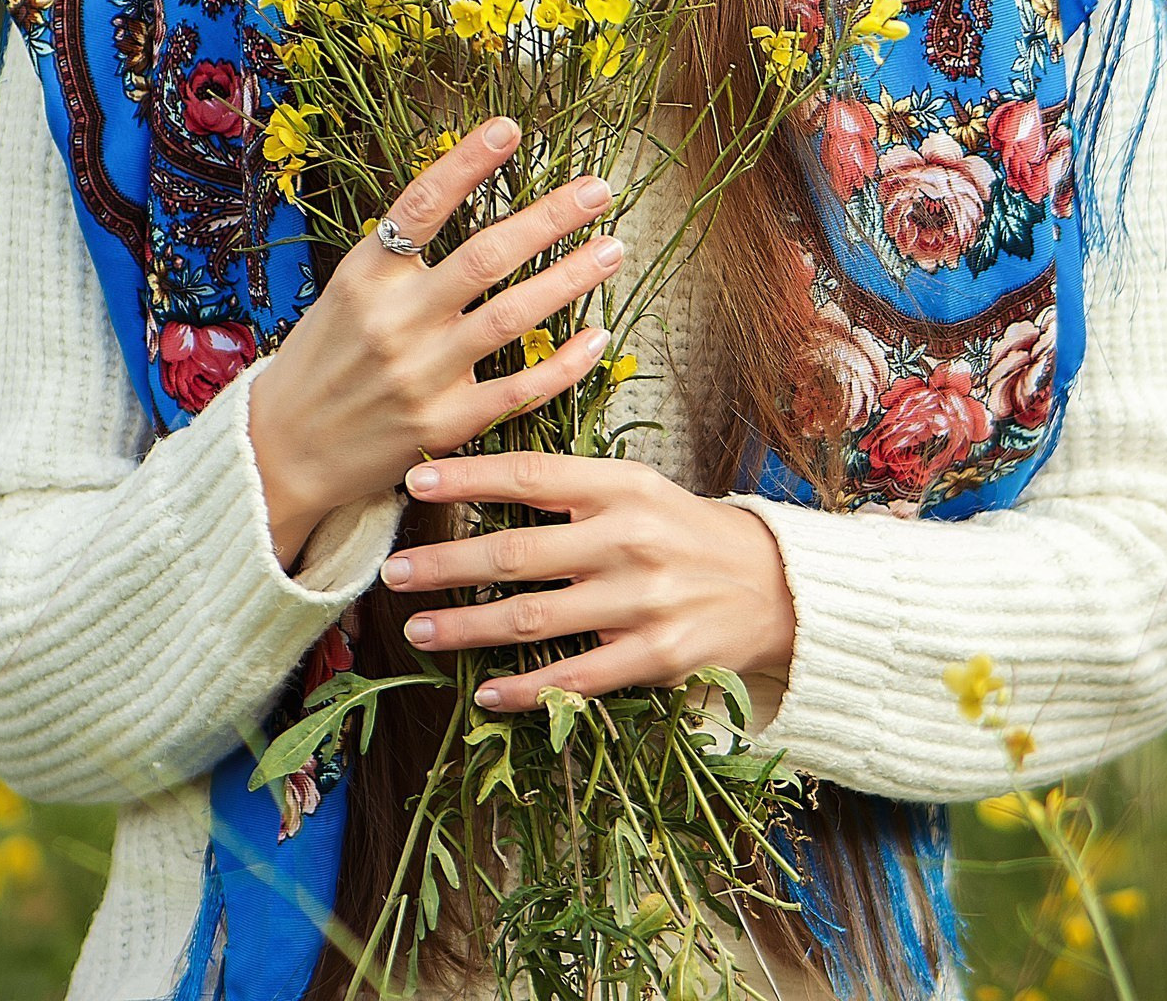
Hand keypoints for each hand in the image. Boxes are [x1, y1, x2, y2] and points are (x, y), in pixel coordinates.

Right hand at [247, 118, 624, 565]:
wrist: (282, 450)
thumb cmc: (322, 359)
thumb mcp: (344, 292)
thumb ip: (399, 257)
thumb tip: (462, 197)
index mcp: (364, 275)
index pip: (421, 205)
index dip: (466, 163)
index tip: (510, 128)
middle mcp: (394, 319)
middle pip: (485, 256)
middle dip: (549, 218)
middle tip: (598, 190)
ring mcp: (420, 374)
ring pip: (512, 316)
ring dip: (570, 279)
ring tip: (612, 248)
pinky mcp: (443, 424)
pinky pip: (518, 390)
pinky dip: (564, 364)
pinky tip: (598, 337)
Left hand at [377, 450, 797, 711]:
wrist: (773, 584)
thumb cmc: (683, 529)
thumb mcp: (636, 486)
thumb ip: (570, 484)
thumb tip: (485, 477)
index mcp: (620, 486)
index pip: (530, 475)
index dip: (468, 477)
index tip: (414, 480)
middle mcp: (628, 539)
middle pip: (518, 553)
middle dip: (446, 564)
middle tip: (393, 571)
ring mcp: (641, 601)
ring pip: (535, 619)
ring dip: (468, 628)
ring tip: (418, 629)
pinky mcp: (654, 656)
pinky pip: (576, 677)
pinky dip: (526, 689)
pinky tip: (484, 690)